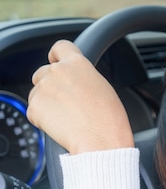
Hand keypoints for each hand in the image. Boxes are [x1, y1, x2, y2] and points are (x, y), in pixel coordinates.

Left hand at [27, 40, 134, 154]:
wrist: (102, 141)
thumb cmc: (109, 119)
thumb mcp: (102, 87)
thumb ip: (83, 76)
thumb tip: (74, 81)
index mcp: (78, 64)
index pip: (59, 47)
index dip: (56, 56)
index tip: (55, 62)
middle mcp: (57, 71)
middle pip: (42, 73)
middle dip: (49, 86)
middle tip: (66, 103)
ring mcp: (43, 88)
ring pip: (36, 93)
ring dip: (46, 103)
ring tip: (67, 117)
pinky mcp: (34, 107)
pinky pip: (33, 111)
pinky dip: (42, 120)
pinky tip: (60, 126)